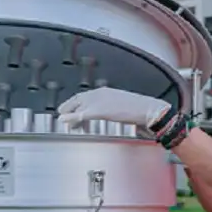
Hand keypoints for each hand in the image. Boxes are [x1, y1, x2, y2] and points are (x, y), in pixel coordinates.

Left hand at [56, 87, 171, 130]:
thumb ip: (115, 110)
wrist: (149, 110)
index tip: (71, 109)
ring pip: (77, 106)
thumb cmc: (142, 110)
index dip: (77, 102)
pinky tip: (64, 120)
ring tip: (63, 120)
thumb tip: (114, 115)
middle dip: (69, 107)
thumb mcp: (125, 108)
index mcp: (107, 91)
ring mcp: (99, 101)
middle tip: (62, 114)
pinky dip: (71, 117)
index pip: (86, 95)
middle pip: (79, 99)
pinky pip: (80, 114)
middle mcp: (100, 93)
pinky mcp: (98, 110)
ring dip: (68, 112)